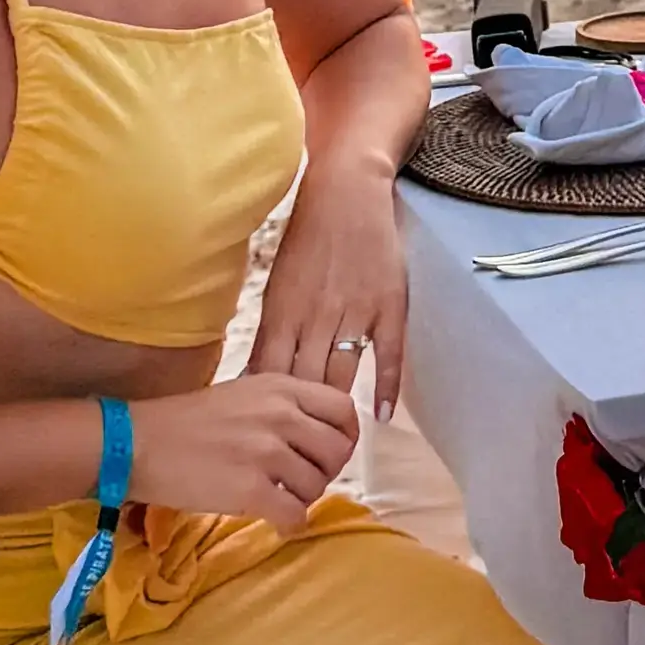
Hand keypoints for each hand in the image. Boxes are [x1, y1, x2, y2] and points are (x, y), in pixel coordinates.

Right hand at [128, 368, 367, 534]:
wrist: (137, 444)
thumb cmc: (184, 422)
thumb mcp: (243, 395)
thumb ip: (282, 408)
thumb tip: (316, 439)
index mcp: (280, 387)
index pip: (343, 409)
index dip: (344, 437)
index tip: (328, 454)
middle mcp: (280, 414)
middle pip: (337, 451)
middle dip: (326, 473)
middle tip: (301, 482)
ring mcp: (266, 452)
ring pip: (318, 486)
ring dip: (303, 499)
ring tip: (278, 499)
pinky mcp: (250, 489)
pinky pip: (295, 515)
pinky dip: (290, 525)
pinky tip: (276, 523)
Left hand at [253, 151, 408, 420]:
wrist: (347, 191)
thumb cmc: (307, 236)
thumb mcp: (278, 280)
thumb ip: (272, 328)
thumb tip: (256, 375)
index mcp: (282, 309)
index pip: (270, 372)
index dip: (265, 407)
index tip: (261, 437)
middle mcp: (316, 314)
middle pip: (304, 381)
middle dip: (298, 420)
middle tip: (297, 452)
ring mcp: (355, 310)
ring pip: (341, 373)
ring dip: (335, 411)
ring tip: (333, 444)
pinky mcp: (388, 305)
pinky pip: (387, 354)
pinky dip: (385, 387)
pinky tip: (382, 416)